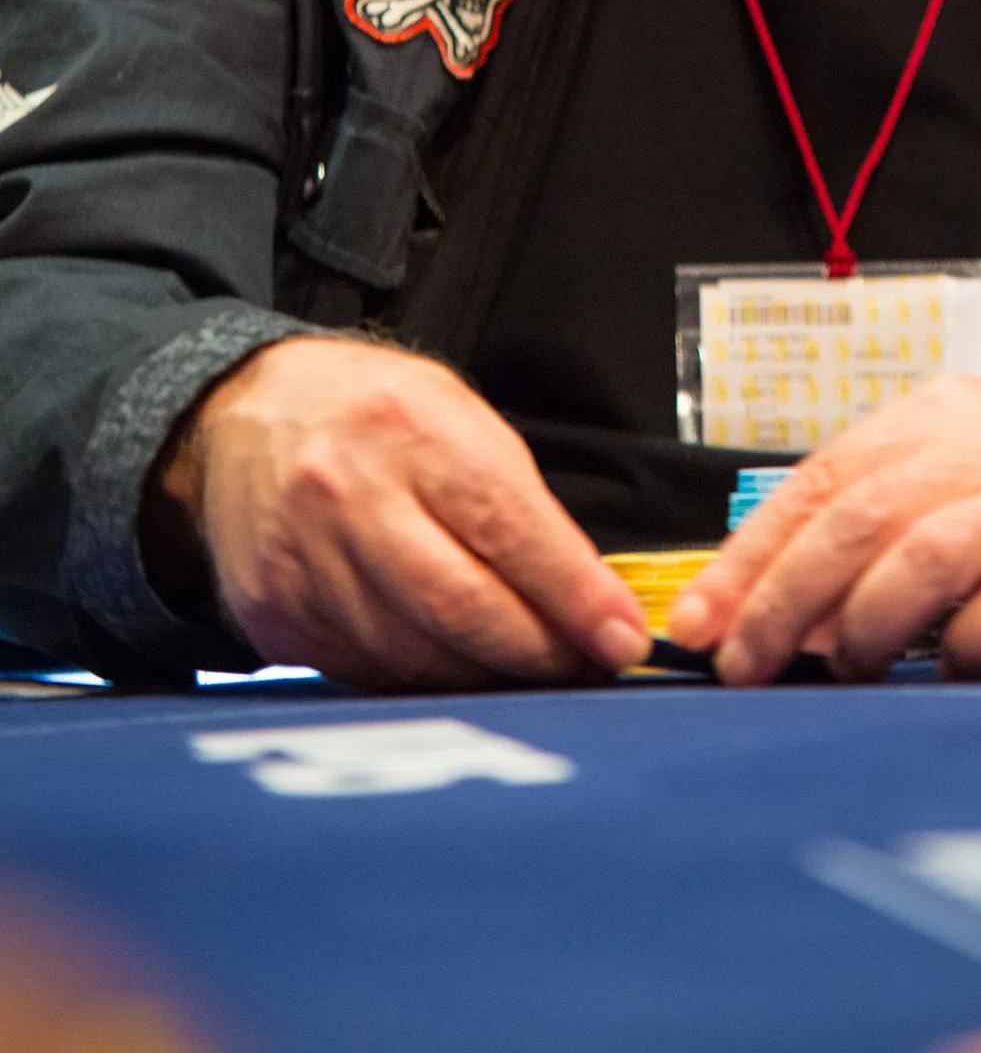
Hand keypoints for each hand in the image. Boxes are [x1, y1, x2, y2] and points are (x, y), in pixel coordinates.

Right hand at [145, 337, 651, 690]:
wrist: (247, 414)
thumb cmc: (375, 415)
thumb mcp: (459, 418)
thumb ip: (521, 503)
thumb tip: (588, 600)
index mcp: (410, 428)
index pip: (509, 528)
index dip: (574, 596)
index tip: (622, 639)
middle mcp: (348, 493)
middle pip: (460, 606)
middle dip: (537, 652)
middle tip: (581, 668)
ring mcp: (302, 559)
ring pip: (414, 655)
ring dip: (483, 676)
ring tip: (522, 669)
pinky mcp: (273, 614)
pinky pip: (365, 672)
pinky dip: (420, 677)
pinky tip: (447, 661)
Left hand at [667, 359, 980, 684]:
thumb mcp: (980, 450)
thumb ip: (892, 508)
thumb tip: (787, 600)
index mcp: (937, 420)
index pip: (818, 483)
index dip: (748, 559)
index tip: (698, 625)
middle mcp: (979, 453)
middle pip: (854, 522)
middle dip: (781, 602)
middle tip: (744, 668)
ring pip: (919, 556)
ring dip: (865, 625)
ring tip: (844, 671)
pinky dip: (969, 646)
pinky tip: (953, 669)